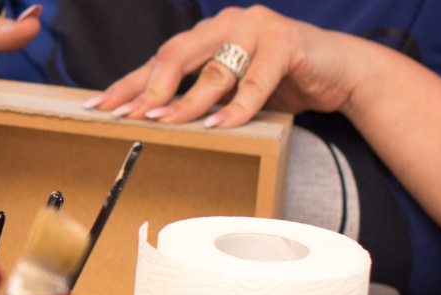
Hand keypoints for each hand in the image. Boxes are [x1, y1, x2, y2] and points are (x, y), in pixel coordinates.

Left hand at [83, 5, 380, 128]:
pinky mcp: (286, 43)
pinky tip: (219, 124)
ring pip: (214, 70)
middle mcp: (227, 24)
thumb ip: (200, 97)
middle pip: (177, 55)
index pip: (160, 59)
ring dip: (188, 101)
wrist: (340, 72)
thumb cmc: (282, 82)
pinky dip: (237, 106)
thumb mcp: (233, 91)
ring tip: (166, 123)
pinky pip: (256, 80)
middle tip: (130, 117)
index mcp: (209, 34)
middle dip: (150, 90)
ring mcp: (257, 29)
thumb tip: (154, 124)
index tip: (100, 107)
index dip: (129, 83)